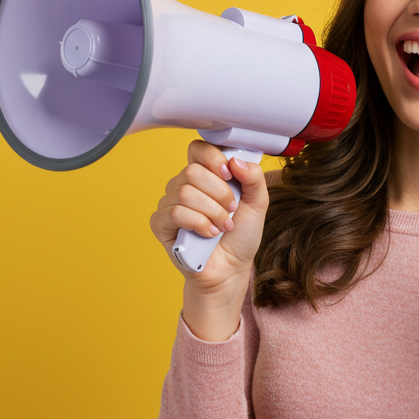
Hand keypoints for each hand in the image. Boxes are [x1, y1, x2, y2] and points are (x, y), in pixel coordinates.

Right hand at [150, 140, 269, 338]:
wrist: (231, 269)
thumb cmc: (240, 237)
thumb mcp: (258, 203)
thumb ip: (254, 178)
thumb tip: (236, 160)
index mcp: (204, 175)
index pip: (198, 149)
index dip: (213, 159)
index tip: (229, 175)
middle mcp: (184, 185)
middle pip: (192, 171)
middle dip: (219, 193)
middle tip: (231, 211)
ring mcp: (169, 204)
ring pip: (185, 192)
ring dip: (211, 211)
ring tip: (222, 226)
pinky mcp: (161, 224)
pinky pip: (174, 212)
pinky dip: (198, 223)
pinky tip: (208, 233)